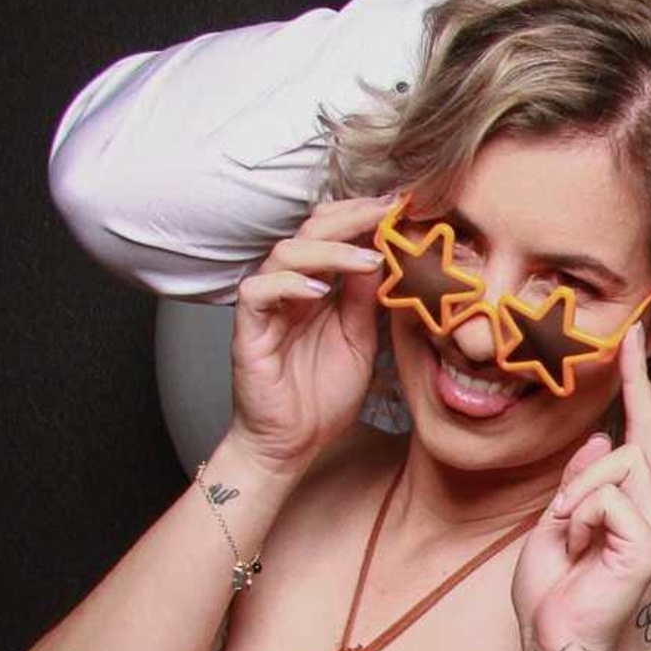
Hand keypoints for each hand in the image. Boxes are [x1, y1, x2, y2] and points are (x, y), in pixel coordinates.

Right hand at [229, 193, 392, 475]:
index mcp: (316, 285)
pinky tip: (320, 292)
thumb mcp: (360, 339)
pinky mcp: (247, 332)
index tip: (403, 206)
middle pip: (310, 230)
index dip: (364, 215)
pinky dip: (289, 286)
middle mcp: (288, 288)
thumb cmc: (323, 395)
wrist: (292, 445)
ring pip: (285, 253)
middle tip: (389, 211)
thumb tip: (386, 253)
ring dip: (329, 250)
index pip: (334, 233)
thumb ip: (366, 298)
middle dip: (352, 217)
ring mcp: (266, 307)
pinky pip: (258, 293)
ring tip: (367, 259)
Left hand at [513, 324, 650, 650]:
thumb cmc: (552, 593)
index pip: (643, 435)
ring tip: (560, 521)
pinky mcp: (647, 544)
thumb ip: (579, 483)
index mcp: (632, 504)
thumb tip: (599, 441)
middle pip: (647, 434)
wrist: (555, 645)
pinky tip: (571, 536)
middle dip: (636, 384)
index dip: (638, 387)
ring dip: (579, 484)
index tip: (632, 339)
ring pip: (623, 460)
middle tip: (630, 338)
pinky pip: (610, 494)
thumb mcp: (555, 522)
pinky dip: (579, 508)